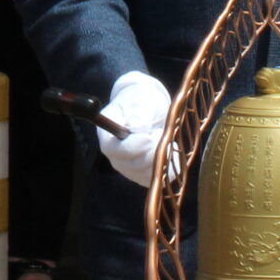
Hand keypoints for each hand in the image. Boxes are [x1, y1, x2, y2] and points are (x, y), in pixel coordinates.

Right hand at [97, 71, 170, 188]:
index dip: (132, 147)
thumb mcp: (139, 101)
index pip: (113, 150)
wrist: (148, 109)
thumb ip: (138, 114)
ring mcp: (130, 168)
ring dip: (162, 158)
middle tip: (162, 133)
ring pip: (147, 174)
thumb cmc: (140, 102)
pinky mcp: (144, 174)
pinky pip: (159, 179)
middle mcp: (116, 156)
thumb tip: (138, 129)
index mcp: (107, 136)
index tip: (149, 136)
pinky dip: (170, 167)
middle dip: (152, 151)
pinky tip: (172, 151)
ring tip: (165, 138)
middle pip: (131, 165)